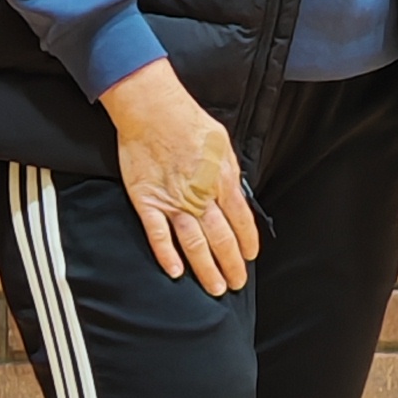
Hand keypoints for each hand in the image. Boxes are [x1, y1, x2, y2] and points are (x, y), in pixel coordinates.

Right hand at [98, 59, 259, 294]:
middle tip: (236, 283)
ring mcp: (174, 202)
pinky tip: (175, 273)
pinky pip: (158, 234)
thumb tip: (236, 192)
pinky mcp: (148, 202)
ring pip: (194, 244)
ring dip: (206, 269)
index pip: (241, 221)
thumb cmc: (189, 121)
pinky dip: (166, 255)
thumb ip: (229, 172)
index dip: (247, 243)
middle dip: (231, 265)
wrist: (152, 110)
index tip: (249, 257)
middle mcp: (202, 197)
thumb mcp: (223, 144)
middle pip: (222, 239)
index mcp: (223, 182)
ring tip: (215, 288)